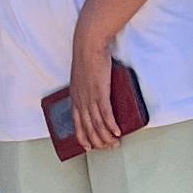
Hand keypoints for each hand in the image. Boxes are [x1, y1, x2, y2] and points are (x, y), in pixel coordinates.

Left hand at [66, 10, 135, 155]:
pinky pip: (106, 114)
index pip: (77, 122)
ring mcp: (90, 97)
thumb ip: (87, 86)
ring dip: (106, 137)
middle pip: (88, 127)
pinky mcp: (100, 92)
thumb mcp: (82, 76)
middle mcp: (80, 100)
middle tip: (107, 148)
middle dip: (98, 141)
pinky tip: (117, 132)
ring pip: (97, 124)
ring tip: (115, 144)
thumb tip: (97, 92)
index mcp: (75, 96)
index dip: (82, 136)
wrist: (88, 44)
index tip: (88, 146)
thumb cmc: (87, 56)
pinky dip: (111, 125)